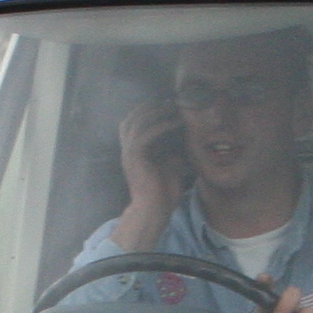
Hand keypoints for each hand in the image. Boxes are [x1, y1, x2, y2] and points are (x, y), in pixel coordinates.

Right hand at [112, 100, 187, 249]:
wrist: (155, 211)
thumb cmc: (164, 193)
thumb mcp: (170, 166)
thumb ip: (172, 152)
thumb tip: (185, 140)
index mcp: (134, 151)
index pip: (135, 122)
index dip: (149, 111)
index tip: (168, 105)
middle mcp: (127, 149)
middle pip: (133, 117)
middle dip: (151, 107)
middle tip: (170, 102)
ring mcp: (128, 152)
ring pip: (138, 121)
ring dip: (156, 112)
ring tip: (172, 107)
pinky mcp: (134, 157)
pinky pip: (145, 134)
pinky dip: (160, 125)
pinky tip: (174, 122)